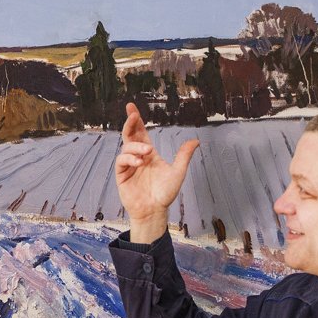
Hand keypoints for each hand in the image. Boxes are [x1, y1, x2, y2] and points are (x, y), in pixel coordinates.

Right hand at [114, 102, 198, 242]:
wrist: (155, 210)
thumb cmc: (165, 193)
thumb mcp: (178, 172)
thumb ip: (184, 156)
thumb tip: (196, 141)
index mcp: (149, 153)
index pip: (141, 132)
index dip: (136, 120)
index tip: (132, 107)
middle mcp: (138, 156)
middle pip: (130, 135)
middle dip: (130, 123)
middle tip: (132, 114)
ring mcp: (129, 165)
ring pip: (127, 147)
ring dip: (136, 146)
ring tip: (146, 152)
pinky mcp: (122, 175)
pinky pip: (122, 161)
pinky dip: (129, 158)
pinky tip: (139, 162)